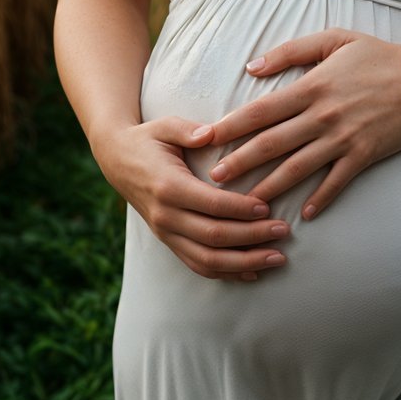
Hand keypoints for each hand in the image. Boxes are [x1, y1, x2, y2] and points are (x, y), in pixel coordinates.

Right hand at [94, 115, 292, 281]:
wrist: (116, 160)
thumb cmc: (148, 140)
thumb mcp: (165, 126)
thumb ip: (188, 129)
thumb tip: (212, 132)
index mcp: (168, 186)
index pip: (211, 205)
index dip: (240, 209)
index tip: (268, 208)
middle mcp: (166, 216)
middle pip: (214, 237)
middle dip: (252, 237)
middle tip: (284, 231)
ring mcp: (166, 233)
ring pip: (207, 260)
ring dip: (245, 263)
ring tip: (278, 258)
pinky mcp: (169, 242)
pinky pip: (198, 265)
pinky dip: (226, 273)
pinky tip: (253, 272)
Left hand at [204, 28, 400, 217]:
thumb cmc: (378, 56)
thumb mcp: (333, 39)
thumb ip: (290, 51)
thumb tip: (252, 66)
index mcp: (311, 87)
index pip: (260, 110)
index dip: (229, 126)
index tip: (204, 138)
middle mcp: (322, 115)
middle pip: (270, 143)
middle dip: (238, 162)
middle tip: (211, 178)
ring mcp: (343, 138)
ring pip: (297, 168)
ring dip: (268, 186)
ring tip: (244, 202)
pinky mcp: (363, 155)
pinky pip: (336, 181)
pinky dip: (319, 198)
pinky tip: (303, 213)